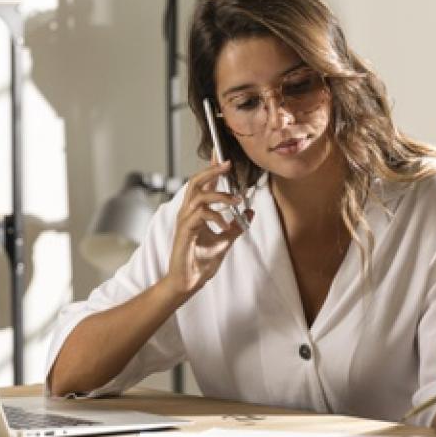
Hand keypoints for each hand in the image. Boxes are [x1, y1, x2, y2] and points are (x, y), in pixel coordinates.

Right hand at [162, 160, 251, 299]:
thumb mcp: (225, 241)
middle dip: (211, 171)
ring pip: (198, 196)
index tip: (220, 155)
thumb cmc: (201, 262)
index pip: (202, 184)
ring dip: (219, 195)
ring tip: (236, 201)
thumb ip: (236, 225)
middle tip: (227, 163)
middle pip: (195, 182)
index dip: (211, 168)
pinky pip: (199, 215)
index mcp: (195, 212)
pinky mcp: (185, 232)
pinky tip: (225, 224)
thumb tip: (250, 211)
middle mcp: (187, 213)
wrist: (188, 282)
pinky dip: (215, 216)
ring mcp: (184, 222)